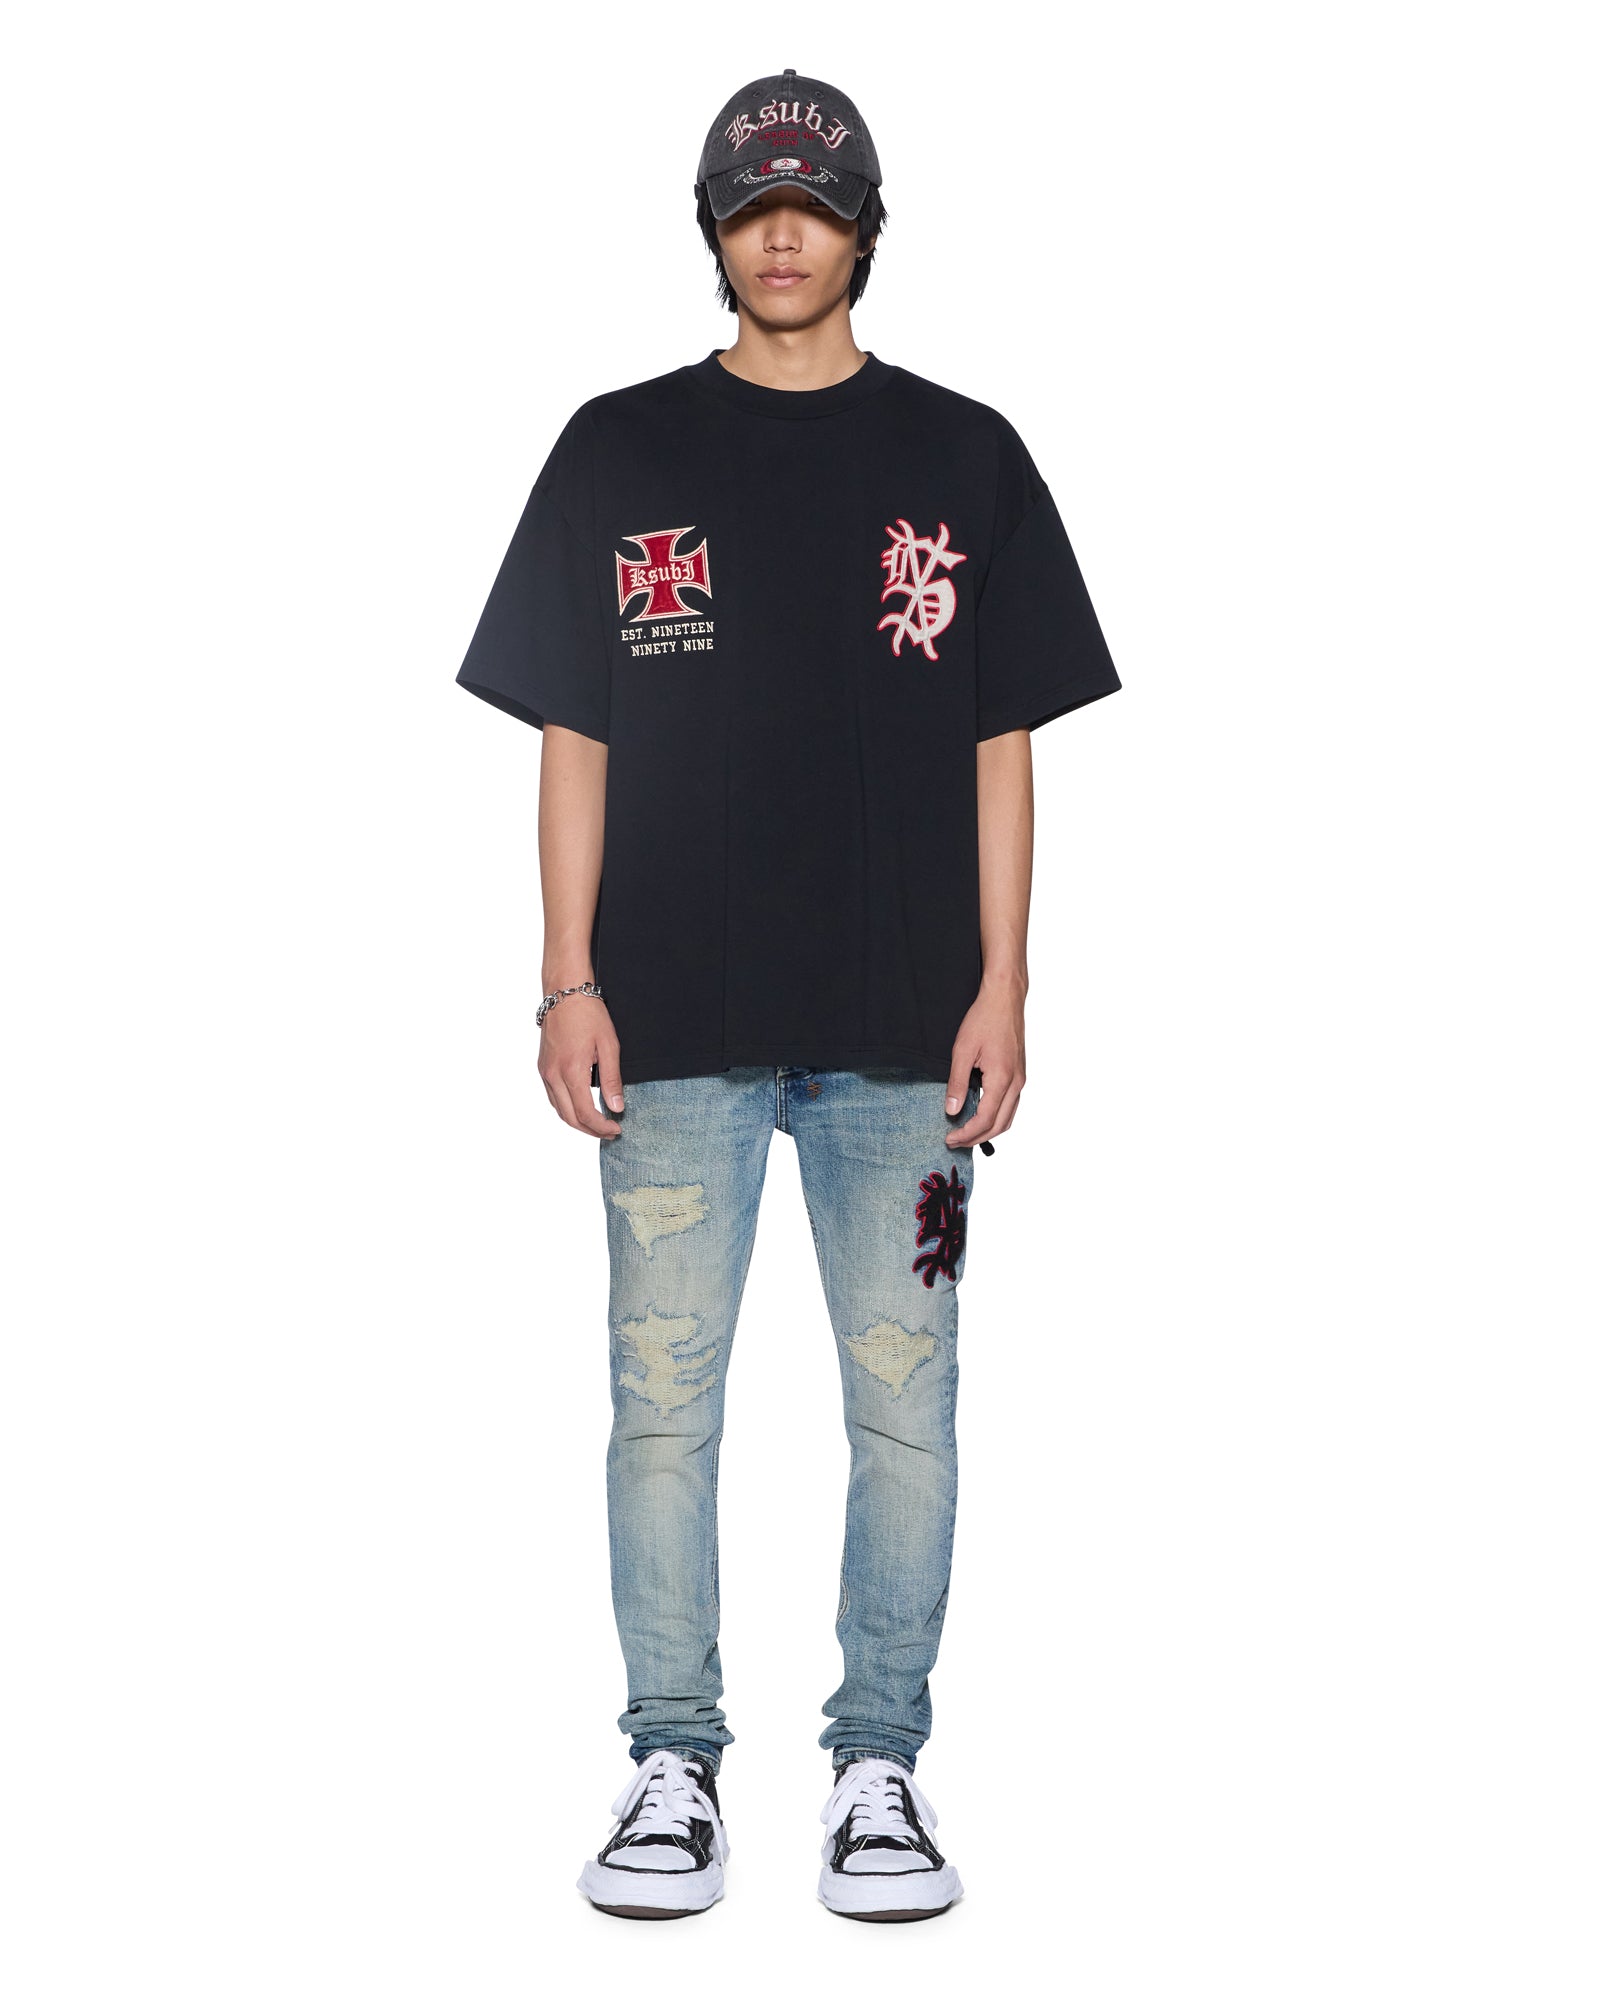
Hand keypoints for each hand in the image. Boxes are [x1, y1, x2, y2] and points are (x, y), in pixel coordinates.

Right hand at [539, 994, 624, 1137]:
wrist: (564, 993)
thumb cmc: (589, 1014)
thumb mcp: (609, 1046)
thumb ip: (612, 1079)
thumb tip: (616, 1107)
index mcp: (571, 1071)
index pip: (585, 1113)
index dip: (601, 1127)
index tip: (616, 1129)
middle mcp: (553, 1075)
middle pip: (569, 1117)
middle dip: (590, 1130)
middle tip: (609, 1132)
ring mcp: (545, 1072)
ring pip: (558, 1109)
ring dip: (577, 1122)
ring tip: (597, 1124)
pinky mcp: (543, 1067)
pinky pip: (553, 1097)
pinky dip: (566, 1108)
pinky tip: (580, 1107)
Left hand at [944, 980, 1025, 1148]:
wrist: (1005, 999)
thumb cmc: (984, 1019)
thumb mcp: (962, 1051)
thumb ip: (957, 1083)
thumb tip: (952, 1110)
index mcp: (1002, 1079)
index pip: (986, 1120)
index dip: (967, 1134)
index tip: (949, 1139)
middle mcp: (1016, 1083)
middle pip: (1000, 1125)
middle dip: (977, 1138)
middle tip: (955, 1141)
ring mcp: (1020, 1079)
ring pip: (1008, 1118)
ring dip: (988, 1130)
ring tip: (966, 1133)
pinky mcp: (1019, 1074)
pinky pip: (1011, 1105)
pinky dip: (996, 1117)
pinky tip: (980, 1114)